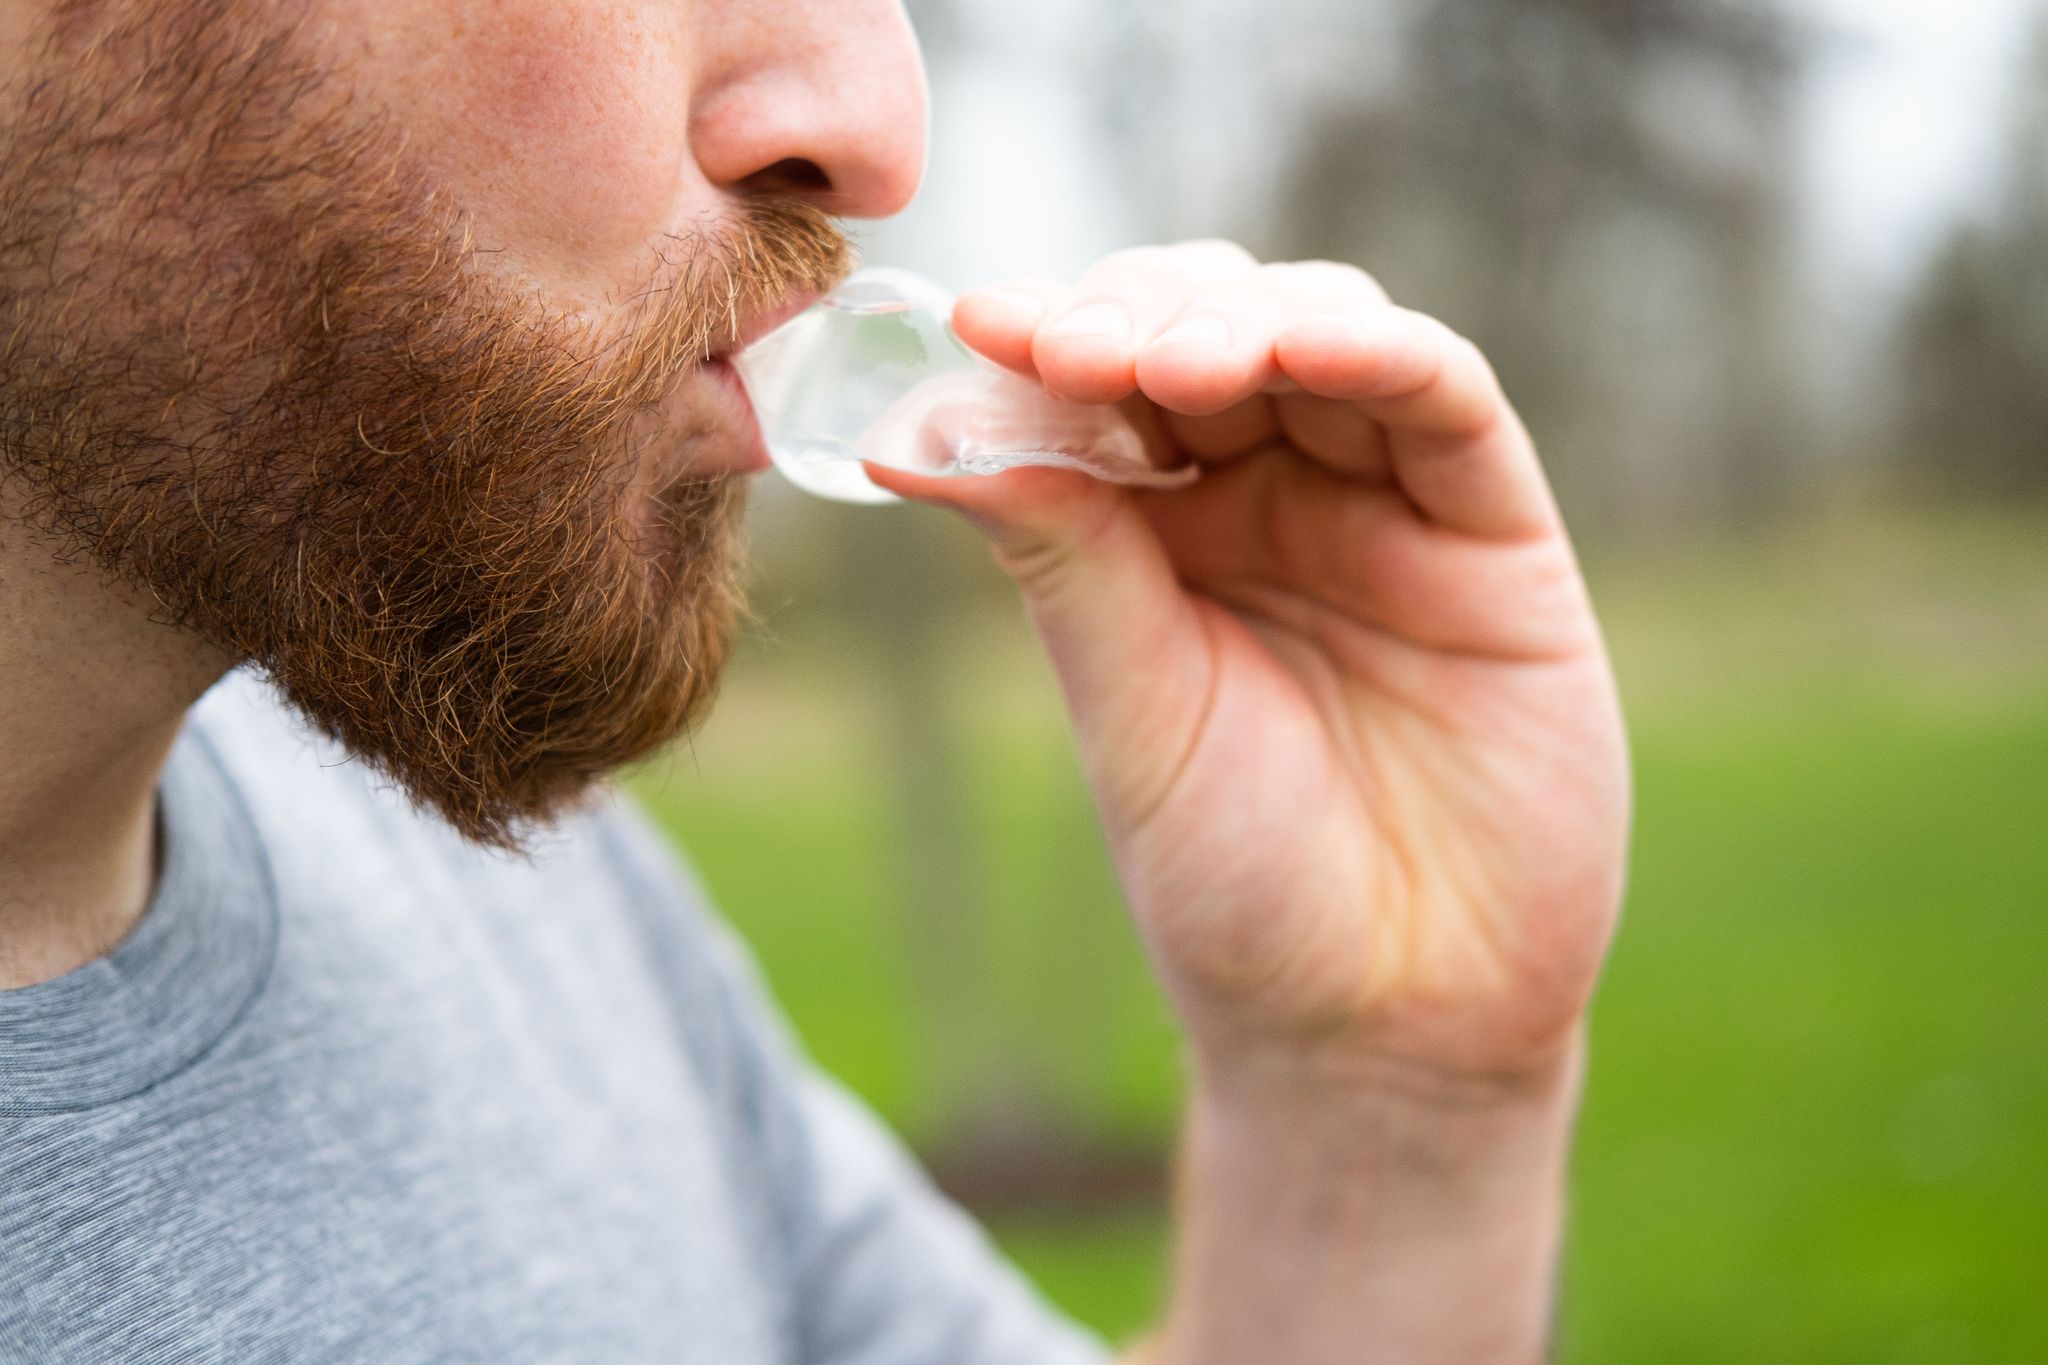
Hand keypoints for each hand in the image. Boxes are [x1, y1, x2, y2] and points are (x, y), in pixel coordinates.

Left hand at [864, 241, 1628, 1102]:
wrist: (1381, 1024)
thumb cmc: (1238, 882)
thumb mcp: (1131, 708)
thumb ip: (1061, 556)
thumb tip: (914, 429)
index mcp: (1163, 535)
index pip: (1110, 384)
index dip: (1050, 336)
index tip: (978, 320)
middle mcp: (1274, 499)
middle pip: (1215, 325)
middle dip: (1142, 314)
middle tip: (1076, 348)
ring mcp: (1387, 507)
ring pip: (1328, 334)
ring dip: (1246, 317)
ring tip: (1168, 361)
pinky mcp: (1497, 537)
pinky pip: (1450, 406)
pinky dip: (1381, 354)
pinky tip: (1305, 350)